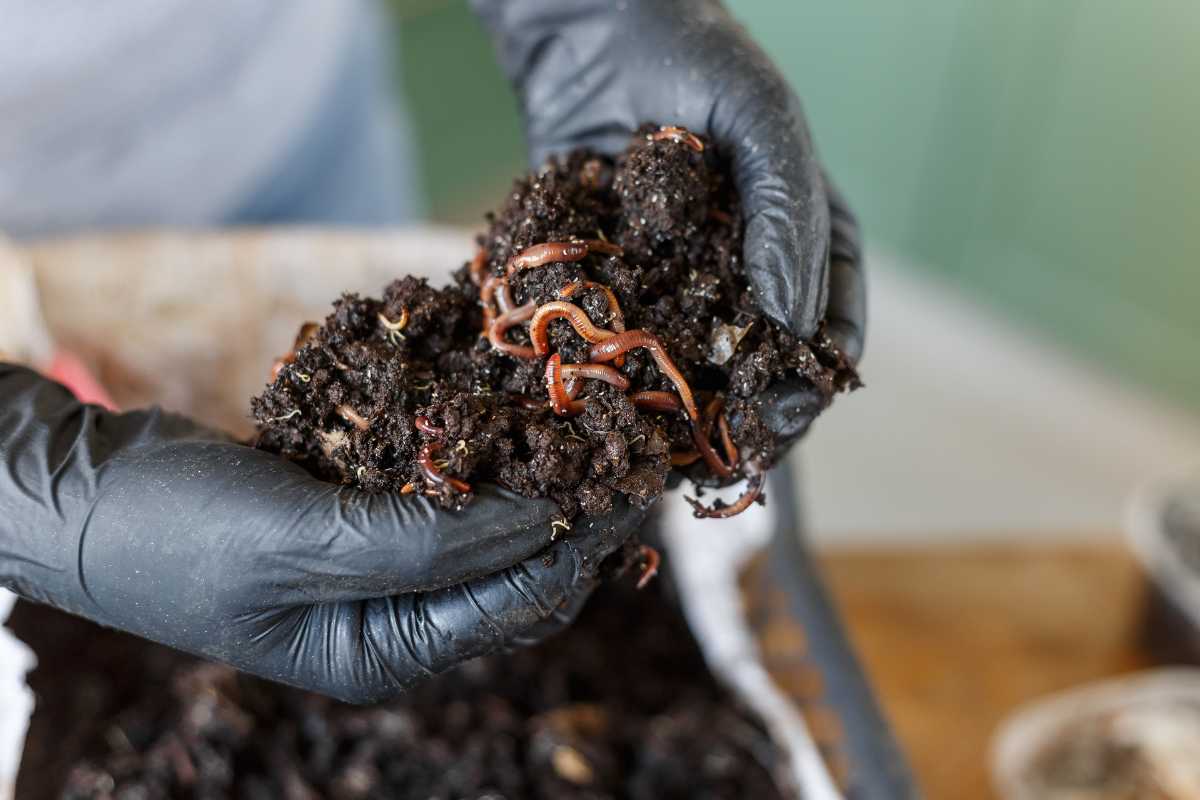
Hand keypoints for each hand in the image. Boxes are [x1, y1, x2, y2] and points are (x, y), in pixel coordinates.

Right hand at [0, 365, 639, 702]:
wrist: (79, 490)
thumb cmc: (174, 533)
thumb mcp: (301, 543)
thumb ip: (424, 544)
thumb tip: (539, 523)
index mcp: (384, 652)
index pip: (516, 601)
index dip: (581, 541)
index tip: (635, 479)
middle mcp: (391, 618)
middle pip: (514, 568)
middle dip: (571, 509)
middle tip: (628, 442)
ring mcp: (375, 564)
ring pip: (483, 522)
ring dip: (530, 471)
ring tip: (584, 417)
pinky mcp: (356, 512)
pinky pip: (436, 484)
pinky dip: (471, 449)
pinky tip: (505, 403)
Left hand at [472, 0, 864, 450]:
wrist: (595, 36)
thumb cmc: (700, 64)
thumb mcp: (764, 125)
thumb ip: (789, 216)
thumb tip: (790, 323)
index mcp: (804, 240)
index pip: (827, 324)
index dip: (816, 376)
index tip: (795, 410)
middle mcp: (745, 274)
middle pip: (761, 365)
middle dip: (754, 414)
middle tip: (738, 453)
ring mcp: (680, 285)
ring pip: (695, 369)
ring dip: (691, 420)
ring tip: (678, 459)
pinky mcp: (619, 285)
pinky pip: (627, 343)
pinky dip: (625, 385)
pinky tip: (616, 419)